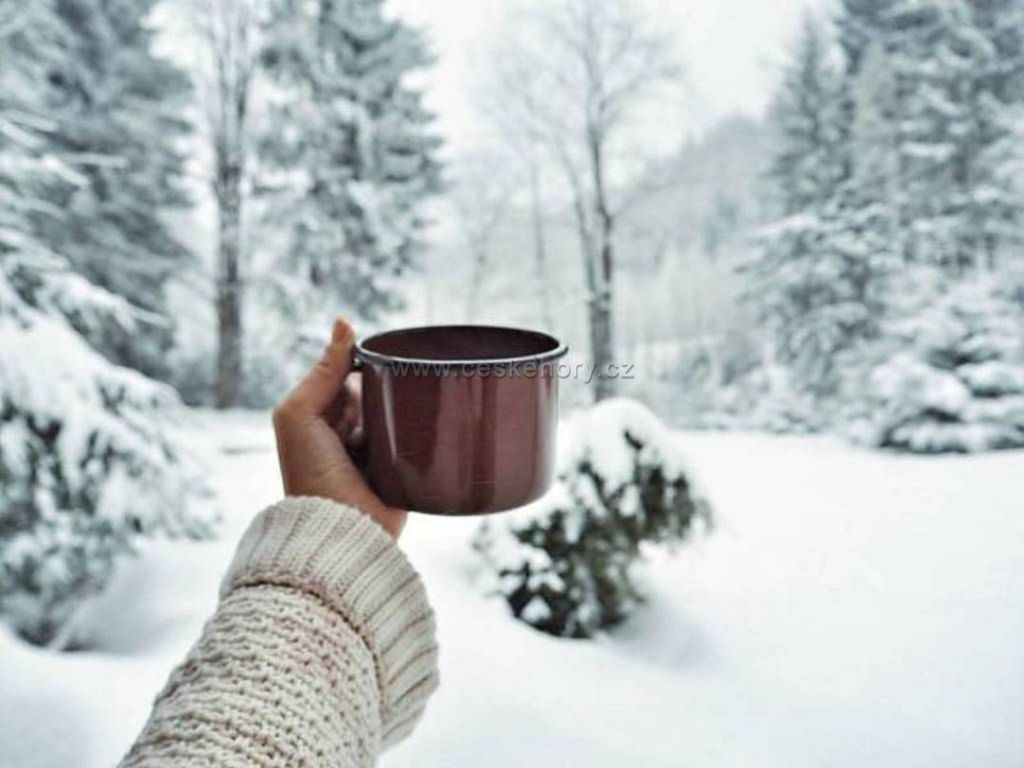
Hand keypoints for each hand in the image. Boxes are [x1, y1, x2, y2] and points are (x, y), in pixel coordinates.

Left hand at [272, 317, 405, 538]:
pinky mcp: (402, 470)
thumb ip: (322, 370)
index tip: (380, 360)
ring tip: (408, 415)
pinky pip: (418, 440)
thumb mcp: (301, 414)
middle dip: (387, 388)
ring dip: (406, 409)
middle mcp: (348, 433)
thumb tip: (344, 321)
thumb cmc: (310, 474)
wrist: (341, 530)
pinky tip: (429, 427)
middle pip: (377, 391)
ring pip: (400, 412)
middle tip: (390, 396)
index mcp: (321, 417)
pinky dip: (423, 431)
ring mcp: (377, 452)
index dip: (362, 365)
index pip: (348, 374)